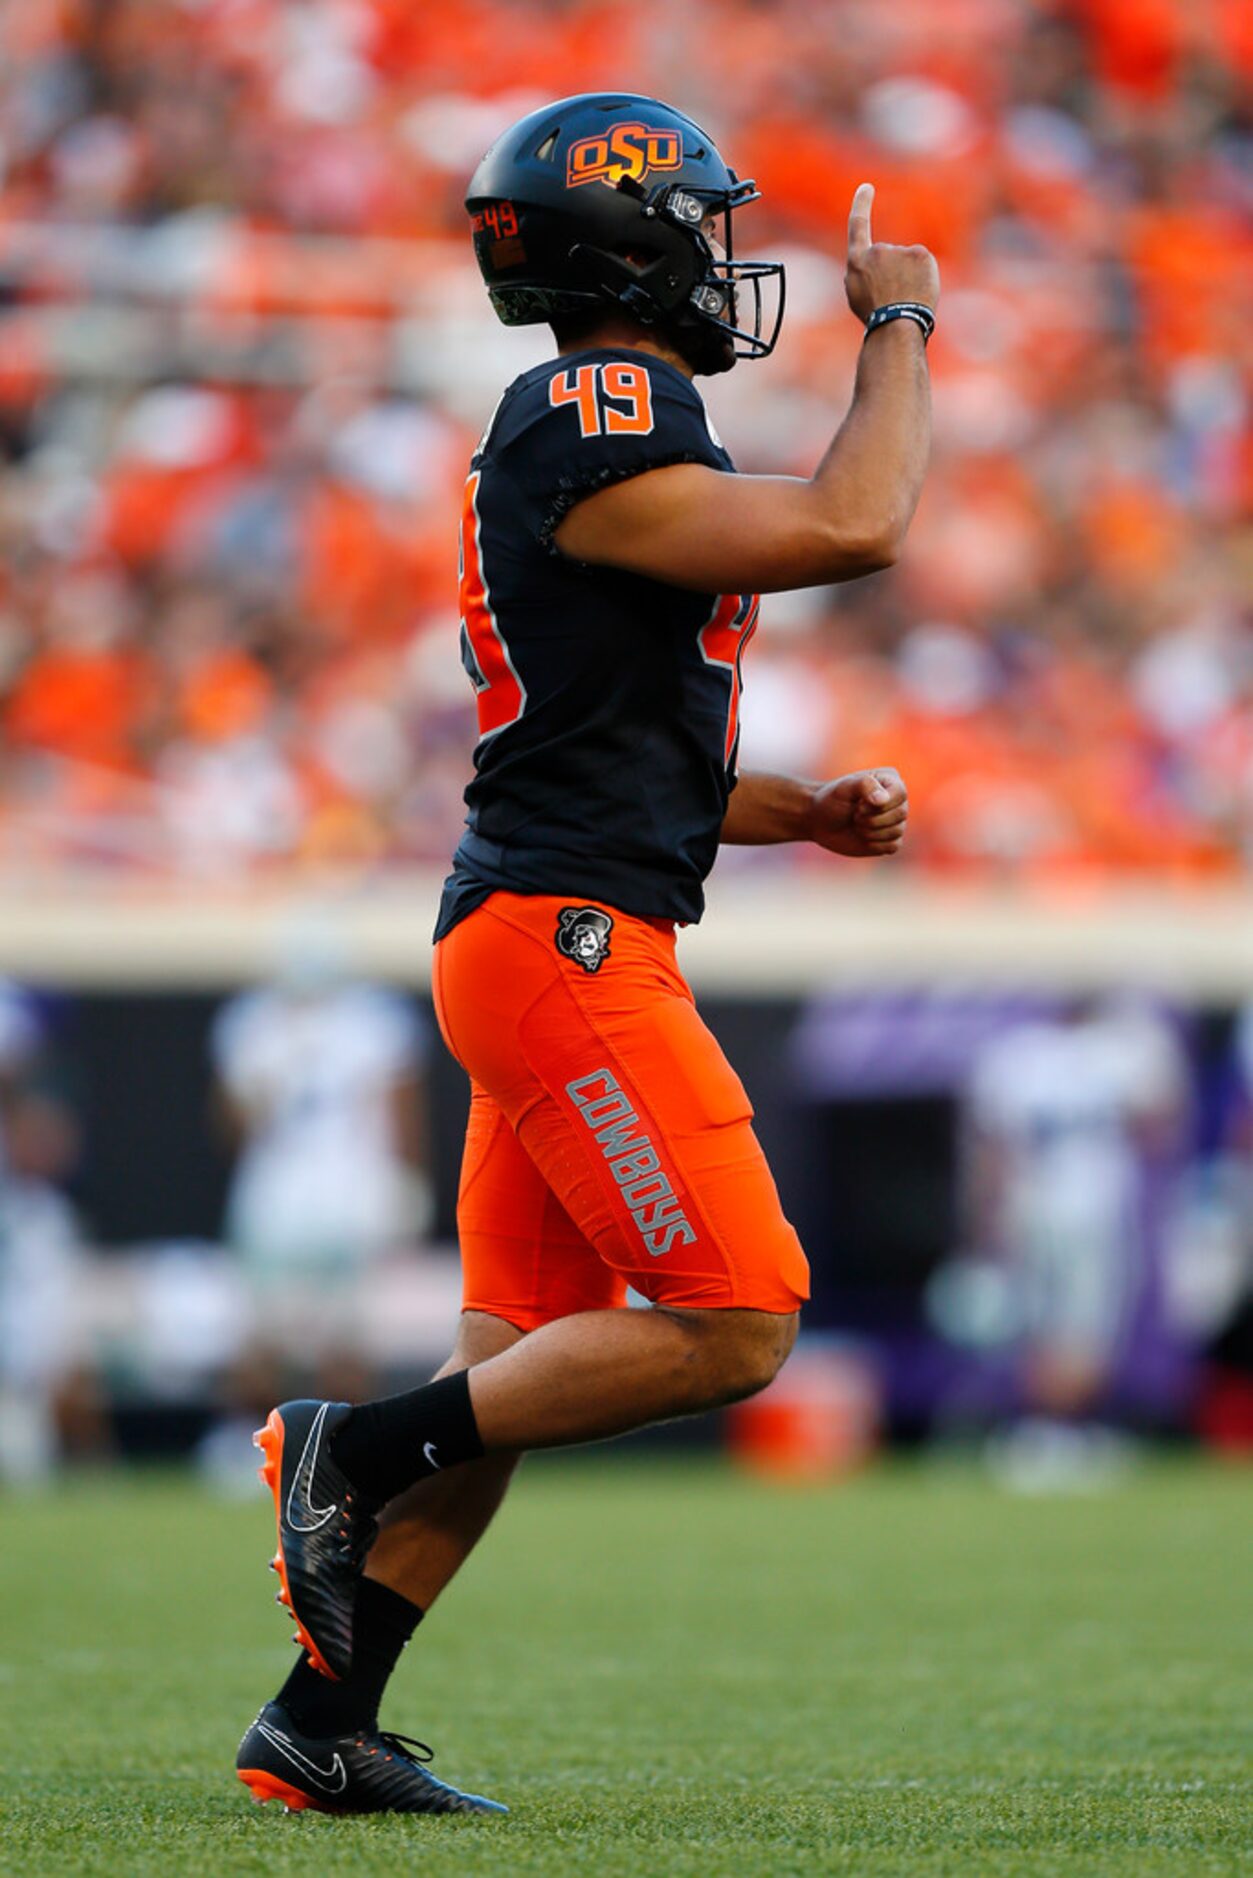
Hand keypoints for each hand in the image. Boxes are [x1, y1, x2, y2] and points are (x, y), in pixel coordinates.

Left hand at [805, 767, 908, 857]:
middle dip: (872, 819)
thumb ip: (865, 785)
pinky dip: (875, 844)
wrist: (820, 822)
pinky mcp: (890, 840)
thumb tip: (883, 800)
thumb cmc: (832, 800)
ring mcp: (894, 821)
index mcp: (889, 781)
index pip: (900, 793)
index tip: (858, 805)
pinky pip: (893, 846)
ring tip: (856, 824)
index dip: (880, 804)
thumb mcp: (844, 788)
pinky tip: (862, 837)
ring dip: (871, 832)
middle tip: (854, 815)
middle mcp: (895, 800)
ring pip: (897, 831)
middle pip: (901, 813)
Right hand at [845, 184, 939, 324]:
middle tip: (893, 299)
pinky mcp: (919, 253)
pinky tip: (919, 291)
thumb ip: (862, 271)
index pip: (858, 225)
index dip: (862, 204)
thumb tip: (873, 261)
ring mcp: (899, 251)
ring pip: (907, 261)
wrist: (896, 324)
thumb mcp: (856, 293)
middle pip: (889, 255)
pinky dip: (924, 276)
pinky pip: (923, 263)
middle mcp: (877, 250)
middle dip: (894, 272)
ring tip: (905, 299)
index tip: (867, 187)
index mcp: (857, 261)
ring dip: (909, 276)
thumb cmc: (875, 316)